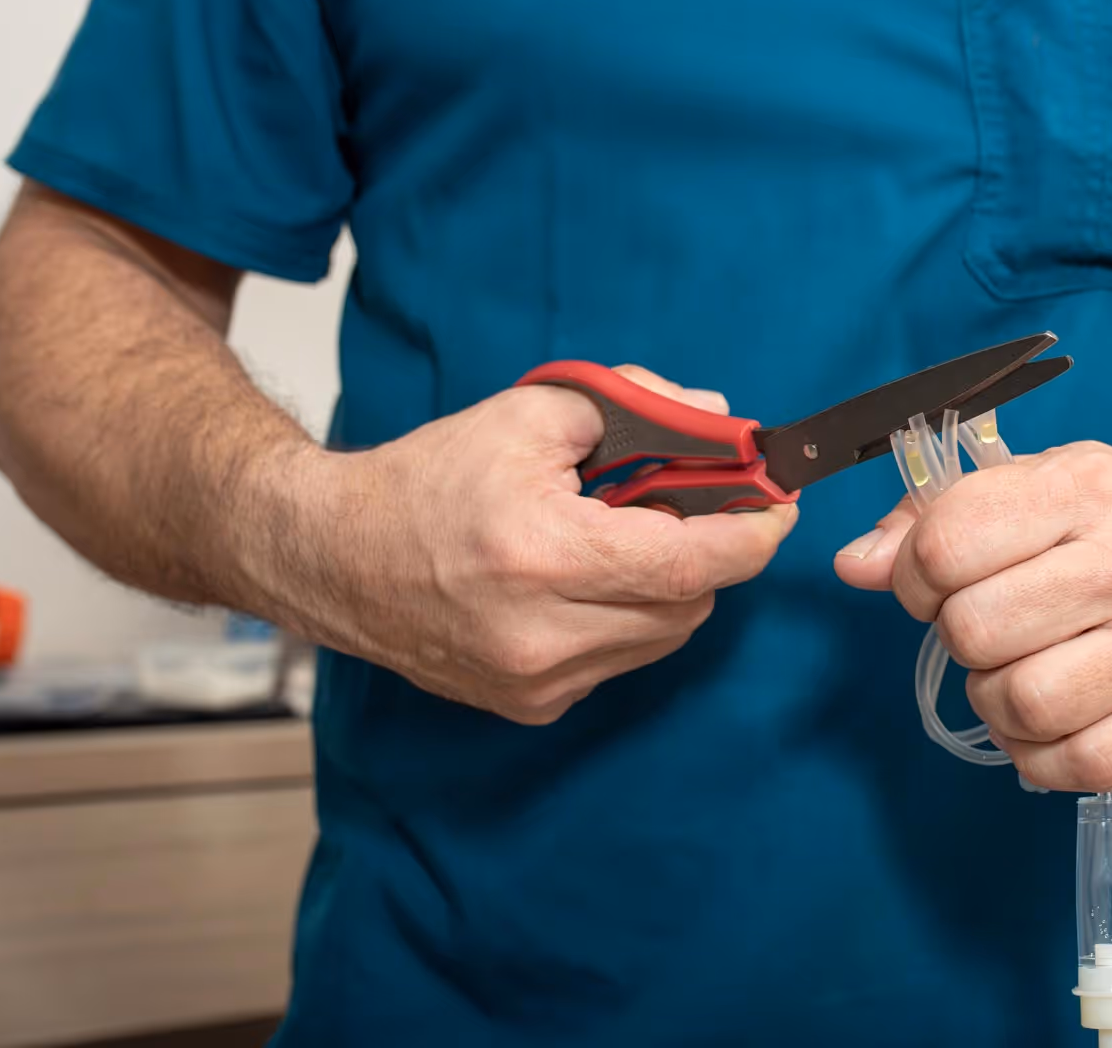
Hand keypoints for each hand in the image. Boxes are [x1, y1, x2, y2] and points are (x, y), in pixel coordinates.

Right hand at [270, 367, 796, 723]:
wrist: (332, 556)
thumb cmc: (427, 480)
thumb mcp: (529, 414)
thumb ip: (636, 407)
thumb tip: (716, 422)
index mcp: (542, 555)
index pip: (690, 563)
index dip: (750, 535)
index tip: (779, 506)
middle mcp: (541, 634)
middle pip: (688, 602)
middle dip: (708, 552)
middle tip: (698, 506)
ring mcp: (535, 681)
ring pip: (664, 637)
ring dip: (670, 588)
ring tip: (627, 540)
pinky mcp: (529, 705)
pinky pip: (620, 660)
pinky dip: (626, 620)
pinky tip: (585, 583)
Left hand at [834, 442, 1111, 791]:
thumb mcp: (1041, 481)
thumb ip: (937, 517)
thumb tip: (855, 564)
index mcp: (1084, 491)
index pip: (948, 545)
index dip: (914, 573)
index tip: (936, 578)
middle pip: (975, 631)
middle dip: (958, 635)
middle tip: (986, 625)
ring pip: (1022, 705)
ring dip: (996, 698)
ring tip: (1019, 670)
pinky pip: (1077, 765)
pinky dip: (1041, 754)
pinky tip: (1050, 718)